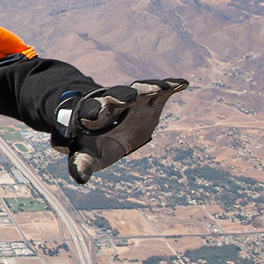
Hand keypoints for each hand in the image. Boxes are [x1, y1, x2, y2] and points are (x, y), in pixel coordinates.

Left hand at [58, 78, 188, 183]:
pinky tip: (183, 84)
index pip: (91, 110)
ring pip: (139, 90)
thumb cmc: (93, 144)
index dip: (93, 112)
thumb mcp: (87, 156)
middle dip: (122, 96)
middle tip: (129, 99)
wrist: (107, 130)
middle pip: (116, 95)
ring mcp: (132, 100)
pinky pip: (161, 91)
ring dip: (149, 88)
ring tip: (161, 88)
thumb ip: (82, 164)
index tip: (93, 117)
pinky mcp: (150, 101)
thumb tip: (80, 179)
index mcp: (93, 115)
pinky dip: (171, 86)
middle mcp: (113, 103)